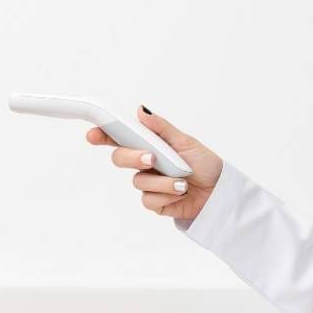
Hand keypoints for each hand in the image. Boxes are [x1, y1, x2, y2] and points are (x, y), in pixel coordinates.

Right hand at [85, 107, 222, 221]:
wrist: (219, 191)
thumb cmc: (205, 164)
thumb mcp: (186, 142)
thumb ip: (162, 128)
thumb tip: (141, 111)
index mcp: (150, 145)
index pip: (121, 138)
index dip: (103, 135)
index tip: (92, 134)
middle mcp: (145, 163)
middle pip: (120, 158)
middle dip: (133, 158)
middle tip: (151, 159)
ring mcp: (149, 183)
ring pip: (138, 182)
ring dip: (162, 182)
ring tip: (182, 183)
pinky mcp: (154, 202)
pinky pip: (148, 200)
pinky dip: (166, 196)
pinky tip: (180, 194)